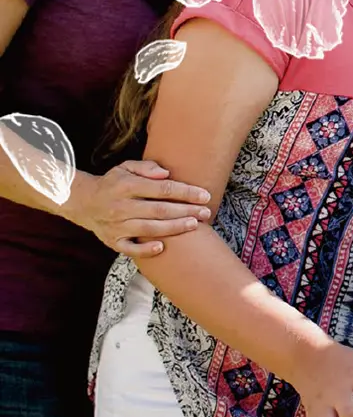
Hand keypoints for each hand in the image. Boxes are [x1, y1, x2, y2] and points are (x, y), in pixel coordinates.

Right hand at [64, 160, 212, 255]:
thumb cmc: (113, 183)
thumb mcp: (125, 167)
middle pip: (159, 210)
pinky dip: (144, 250)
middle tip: (206, 212)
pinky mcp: (112, 241)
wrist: (82, 202)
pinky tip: (162, 248)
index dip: (185, 192)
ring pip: (149, 229)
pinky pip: (129, 248)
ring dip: (174, 228)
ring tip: (194, 225)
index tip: (204, 195)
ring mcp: (116, 225)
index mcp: (126, 186)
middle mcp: (120, 206)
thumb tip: (166, 173)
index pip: (161, 189)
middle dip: (186, 211)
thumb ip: (146, 167)